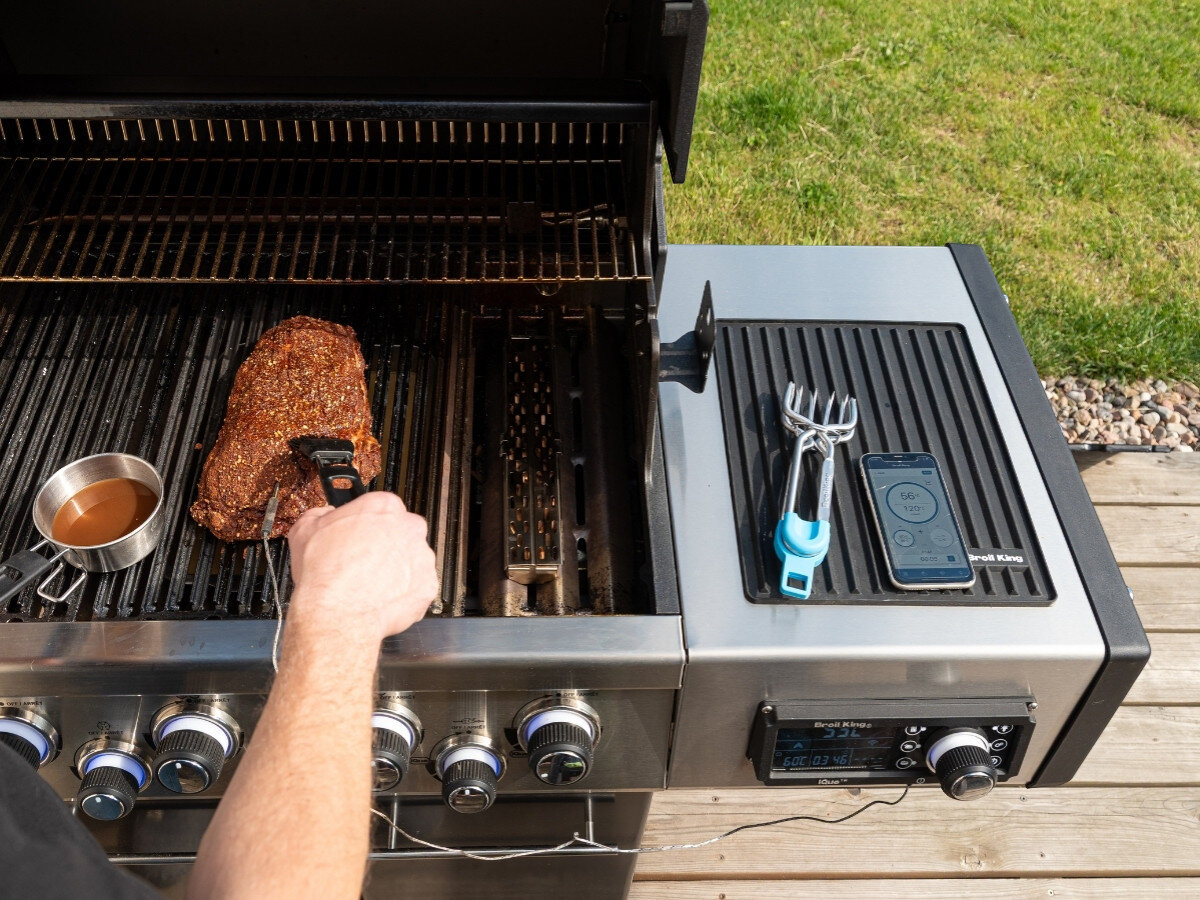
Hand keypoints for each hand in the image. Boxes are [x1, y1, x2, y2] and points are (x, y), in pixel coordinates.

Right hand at [286, 492, 436, 643]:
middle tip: (365, 562)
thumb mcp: (305, 531)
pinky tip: (382, 597)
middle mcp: (409, 528)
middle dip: (386, 546)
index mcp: (383, 507)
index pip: (382, 508)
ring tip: (371, 584)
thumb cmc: (324, 574)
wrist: (337, 613)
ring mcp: (422, 557)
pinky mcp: (428, 584)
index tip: (361, 536)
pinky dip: (404, 592)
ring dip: (397, 569)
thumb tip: (324, 515)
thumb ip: (320, 515)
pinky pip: (418, 586)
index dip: (368, 525)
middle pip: (401, 532)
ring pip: (412, 559)